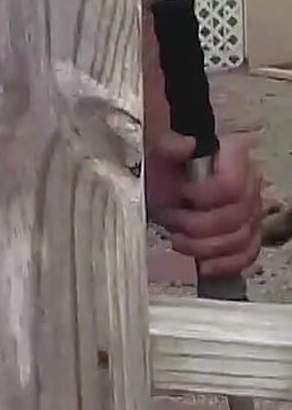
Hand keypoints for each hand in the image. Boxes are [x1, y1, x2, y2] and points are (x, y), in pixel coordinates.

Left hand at [145, 129, 262, 277]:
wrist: (163, 188)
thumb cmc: (163, 168)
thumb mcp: (156, 153)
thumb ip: (168, 145)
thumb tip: (187, 144)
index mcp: (233, 157)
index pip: (232, 185)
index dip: (206, 196)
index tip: (183, 196)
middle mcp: (251, 184)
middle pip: (236, 217)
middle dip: (198, 226)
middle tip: (173, 221)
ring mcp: (253, 212)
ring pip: (241, 239)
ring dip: (204, 247)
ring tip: (178, 239)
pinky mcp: (249, 235)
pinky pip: (248, 255)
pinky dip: (225, 264)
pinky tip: (202, 265)